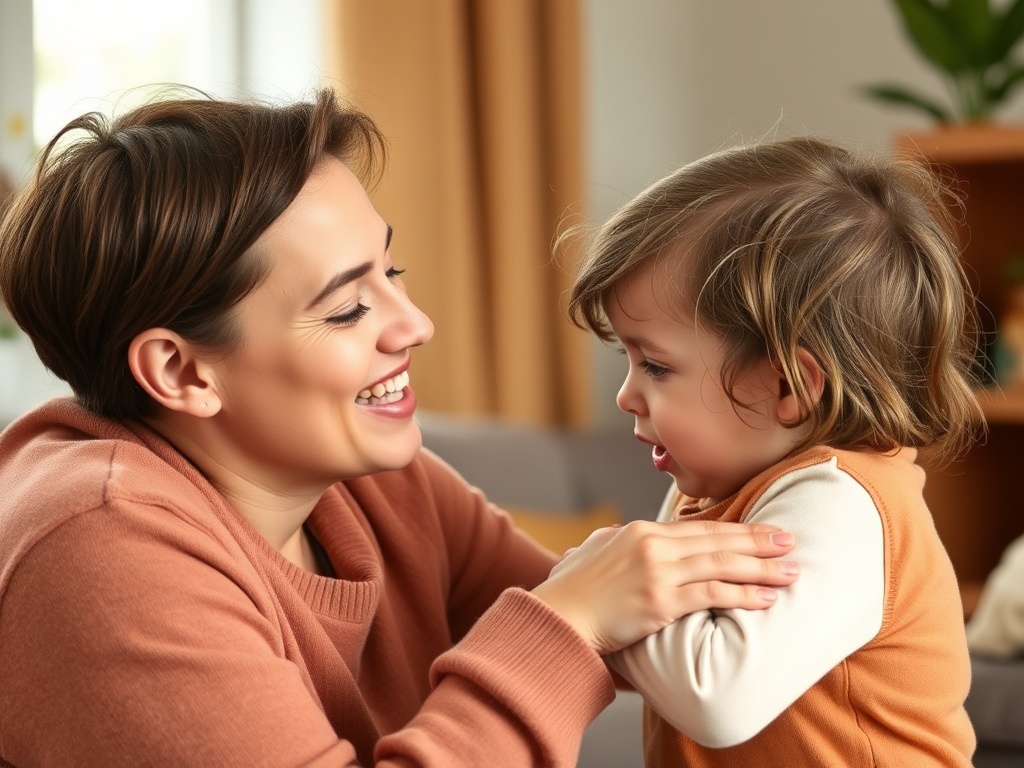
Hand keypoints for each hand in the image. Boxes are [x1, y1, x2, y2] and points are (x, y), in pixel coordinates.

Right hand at [530, 519, 797, 654]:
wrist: (556, 617)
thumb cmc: (573, 591)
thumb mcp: (598, 551)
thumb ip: (622, 542)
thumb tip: (633, 537)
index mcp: (640, 531)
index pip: (699, 528)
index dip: (735, 530)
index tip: (762, 531)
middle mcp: (652, 545)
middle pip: (717, 540)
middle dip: (758, 541)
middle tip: (791, 541)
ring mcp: (657, 572)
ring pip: (721, 565)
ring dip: (761, 568)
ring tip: (791, 571)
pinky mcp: (659, 601)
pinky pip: (711, 594)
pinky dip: (742, 595)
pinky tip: (764, 598)